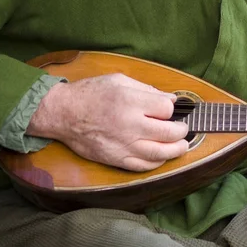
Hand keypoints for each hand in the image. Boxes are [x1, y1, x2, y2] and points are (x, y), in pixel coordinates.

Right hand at [27, 73, 188, 171]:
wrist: (63, 114)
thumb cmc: (91, 94)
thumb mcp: (119, 80)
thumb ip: (147, 89)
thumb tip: (172, 100)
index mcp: (130, 101)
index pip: (167, 109)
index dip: (173, 109)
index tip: (172, 109)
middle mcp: (129, 125)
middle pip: (169, 133)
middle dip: (181, 130)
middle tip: (183, 128)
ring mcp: (123, 145)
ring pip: (160, 153)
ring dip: (177, 150)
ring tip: (182, 144)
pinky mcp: (116, 159)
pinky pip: (144, 166)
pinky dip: (158, 162)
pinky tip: (162, 155)